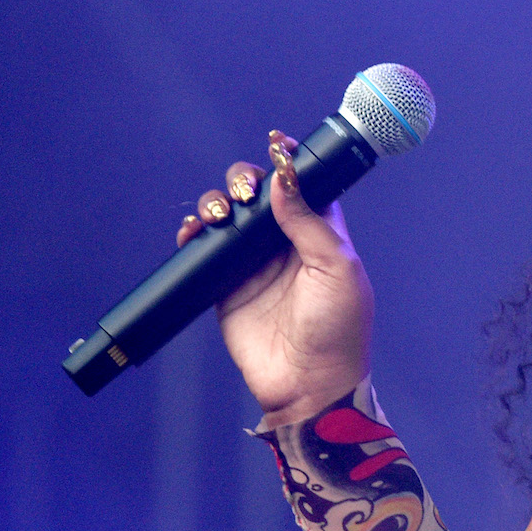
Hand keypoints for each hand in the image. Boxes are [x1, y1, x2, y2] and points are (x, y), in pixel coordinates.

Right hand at [176, 130, 372, 425]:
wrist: (309, 384)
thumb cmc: (339, 328)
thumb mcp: (337, 269)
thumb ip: (310, 223)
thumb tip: (283, 179)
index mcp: (322, 233)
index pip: (303, 186)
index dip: (288, 163)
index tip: (275, 146)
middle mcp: (286, 243)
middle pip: (258, 193)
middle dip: (244, 181)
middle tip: (242, 194)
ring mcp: (253, 263)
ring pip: (227, 216)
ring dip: (215, 203)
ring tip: (217, 215)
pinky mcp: (225, 286)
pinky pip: (203, 249)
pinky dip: (193, 233)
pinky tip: (194, 231)